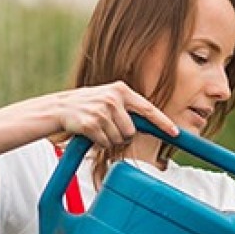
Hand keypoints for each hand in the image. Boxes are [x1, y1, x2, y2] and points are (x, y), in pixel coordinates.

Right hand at [54, 81, 177, 150]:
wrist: (58, 107)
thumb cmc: (88, 105)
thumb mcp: (110, 99)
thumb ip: (128, 108)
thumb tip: (151, 125)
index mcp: (121, 90)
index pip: (148, 109)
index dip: (163, 123)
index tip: (175, 133)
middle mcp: (113, 98)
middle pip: (132, 131)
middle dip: (122, 136)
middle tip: (109, 128)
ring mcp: (102, 110)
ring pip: (119, 139)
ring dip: (110, 140)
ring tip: (98, 129)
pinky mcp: (91, 123)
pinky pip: (105, 143)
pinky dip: (99, 143)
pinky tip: (90, 133)